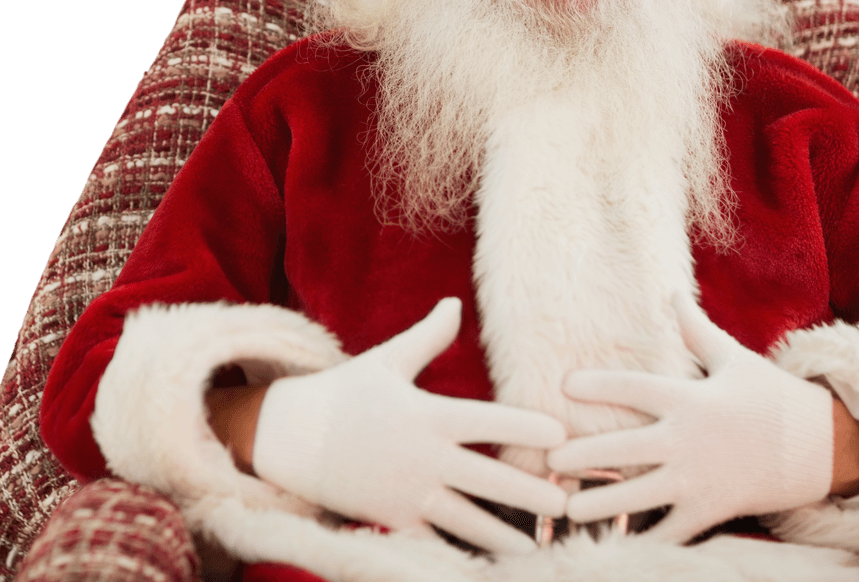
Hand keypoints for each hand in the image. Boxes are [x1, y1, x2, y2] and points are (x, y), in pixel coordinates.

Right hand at [251, 298, 566, 554]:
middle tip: (567, 502)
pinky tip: (491, 563)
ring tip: (539, 545)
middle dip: (529, 492)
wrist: (290, 439)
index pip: (488, 421)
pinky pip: (434, 540)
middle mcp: (423, 457)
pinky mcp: (393, 519)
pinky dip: (461, 552)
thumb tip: (455, 302)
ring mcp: (407, 493)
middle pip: (488, 479)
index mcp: (427, 415)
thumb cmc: (346, 393)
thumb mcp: (388, 360)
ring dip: (505, 534)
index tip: (561, 434)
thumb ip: (428, 336)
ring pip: (466, 520)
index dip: (526, 426)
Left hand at [546, 292, 833, 542]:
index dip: (598, 385)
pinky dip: (645, 538)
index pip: (634, 388)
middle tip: (550, 458)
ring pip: (640, 496)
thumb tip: (672, 293)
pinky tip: (614, 545)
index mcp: (690, 399)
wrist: (824, 448)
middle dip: (585, 454)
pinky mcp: (712, 509)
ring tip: (567, 507)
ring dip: (602, 503)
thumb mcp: (734, 359)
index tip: (565, 384)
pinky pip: (672, 529)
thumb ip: (697, 330)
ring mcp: (699, 479)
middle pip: (626, 448)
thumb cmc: (773, 398)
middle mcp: (688, 440)